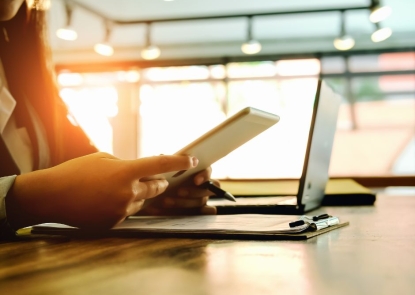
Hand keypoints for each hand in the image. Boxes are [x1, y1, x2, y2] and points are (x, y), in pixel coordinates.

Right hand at [6, 152, 198, 229]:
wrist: (51, 196)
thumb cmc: (76, 172)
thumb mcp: (104, 159)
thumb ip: (126, 165)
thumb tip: (141, 171)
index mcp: (126, 171)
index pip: (161, 165)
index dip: (180, 161)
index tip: (192, 160)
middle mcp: (128, 192)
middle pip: (158, 187)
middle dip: (160, 182)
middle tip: (157, 178)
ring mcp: (122, 210)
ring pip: (143, 202)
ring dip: (139, 195)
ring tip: (117, 189)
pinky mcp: (115, 223)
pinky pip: (129, 213)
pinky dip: (124, 206)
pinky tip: (107, 201)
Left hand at [139, 167, 217, 215]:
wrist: (150, 201)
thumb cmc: (158, 182)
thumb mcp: (158, 171)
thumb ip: (163, 164)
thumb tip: (162, 155)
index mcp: (196, 172)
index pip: (208, 170)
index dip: (204, 175)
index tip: (195, 180)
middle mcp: (201, 186)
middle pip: (207, 188)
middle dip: (193, 191)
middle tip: (178, 192)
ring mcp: (200, 199)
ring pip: (202, 201)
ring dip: (187, 202)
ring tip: (167, 201)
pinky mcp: (197, 212)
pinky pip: (207, 212)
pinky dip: (203, 213)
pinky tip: (190, 214)